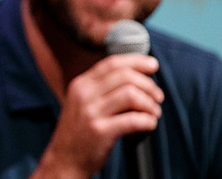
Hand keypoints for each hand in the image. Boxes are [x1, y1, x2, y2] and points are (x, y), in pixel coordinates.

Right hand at [32, 54, 162, 177]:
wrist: (64, 159)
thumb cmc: (79, 132)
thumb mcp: (82, 103)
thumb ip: (101, 89)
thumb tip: (135, 78)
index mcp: (81, 84)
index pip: (112, 63)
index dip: (136, 61)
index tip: (152, 65)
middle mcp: (84, 94)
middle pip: (125, 76)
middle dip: (148, 85)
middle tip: (157, 97)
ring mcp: (90, 112)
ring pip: (131, 95)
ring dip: (150, 103)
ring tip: (153, 113)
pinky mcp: (99, 131)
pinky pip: (133, 120)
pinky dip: (147, 121)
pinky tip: (148, 125)